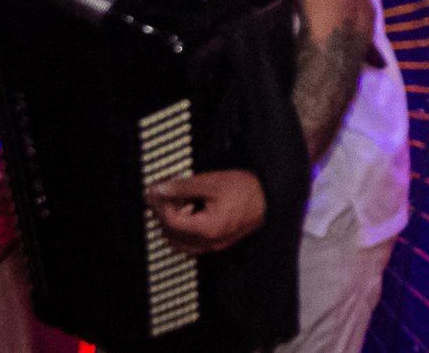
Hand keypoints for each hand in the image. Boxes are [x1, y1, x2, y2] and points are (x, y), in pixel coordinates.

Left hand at [146, 170, 265, 254]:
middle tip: (160, 195)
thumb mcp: (212, 182)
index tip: (155, 191)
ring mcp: (216, 245)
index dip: (160, 205)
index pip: (172, 221)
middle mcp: (210, 242)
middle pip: (173, 234)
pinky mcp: (221, 242)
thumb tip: (160, 190)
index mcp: (207, 228)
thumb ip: (184, 187)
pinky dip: (185, 231)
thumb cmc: (248, 190)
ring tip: (175, 203)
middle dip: (163, 214)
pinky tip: (189, 214)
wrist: (274, 197)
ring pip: (181, 243)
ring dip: (173, 225)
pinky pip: (193, 244)